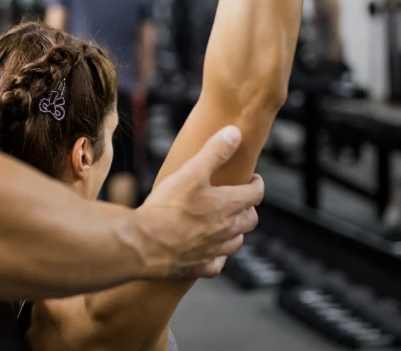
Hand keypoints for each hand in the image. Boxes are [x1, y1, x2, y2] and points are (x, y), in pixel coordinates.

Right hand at [132, 126, 264, 278]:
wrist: (143, 243)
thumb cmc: (167, 207)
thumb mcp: (191, 171)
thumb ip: (215, 152)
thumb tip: (234, 133)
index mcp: (228, 206)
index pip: (255, 194)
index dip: (256, 184)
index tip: (252, 179)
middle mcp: (226, 230)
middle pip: (250, 220)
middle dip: (247, 208)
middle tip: (238, 199)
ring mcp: (214, 250)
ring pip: (236, 242)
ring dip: (235, 232)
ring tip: (225, 223)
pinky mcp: (198, 267)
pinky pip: (216, 264)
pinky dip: (217, 256)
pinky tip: (210, 250)